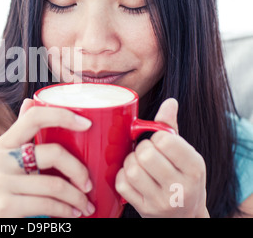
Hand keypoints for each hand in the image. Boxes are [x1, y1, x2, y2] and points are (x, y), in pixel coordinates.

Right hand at [0, 99, 95, 217]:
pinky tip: (72, 214)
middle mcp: (0, 159)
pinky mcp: (5, 205)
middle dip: (79, 171)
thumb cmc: (1, 193)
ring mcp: (0, 182)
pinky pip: (48, 205)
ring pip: (55, 185)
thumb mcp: (6, 161)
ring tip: (84, 205)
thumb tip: (29, 101)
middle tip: (88, 184)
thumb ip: (20, 135)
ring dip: (77, 198)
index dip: (63, 116)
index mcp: (4, 144)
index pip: (34, 117)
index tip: (87, 123)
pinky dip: (66, 212)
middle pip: (53, 153)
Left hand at [115, 99, 208, 217]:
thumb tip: (169, 101)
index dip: (155, 137)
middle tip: (145, 152)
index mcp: (195, 168)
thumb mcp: (186, 154)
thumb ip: (172, 128)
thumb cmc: (183, 178)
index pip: (165, 140)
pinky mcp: (144, 210)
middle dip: (141, 148)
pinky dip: (122, 176)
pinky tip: (132, 176)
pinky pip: (122, 184)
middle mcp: (180, 187)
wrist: (185, 216)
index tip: (158, 141)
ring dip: (130, 161)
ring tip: (139, 163)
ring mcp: (161, 201)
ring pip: (131, 170)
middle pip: (145, 155)